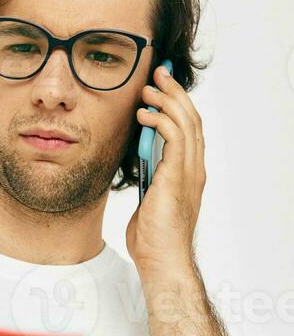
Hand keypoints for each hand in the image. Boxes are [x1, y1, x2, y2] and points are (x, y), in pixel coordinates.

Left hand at [126, 64, 205, 280]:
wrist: (162, 261)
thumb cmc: (153, 239)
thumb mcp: (150, 202)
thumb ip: (150, 181)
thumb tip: (140, 167)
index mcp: (190, 175)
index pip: (190, 131)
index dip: (178, 106)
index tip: (163, 90)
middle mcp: (194, 170)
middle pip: (191, 119)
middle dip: (175, 93)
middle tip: (159, 75)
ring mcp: (189, 173)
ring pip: (186, 122)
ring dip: (167, 101)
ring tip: (148, 88)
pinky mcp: (176, 177)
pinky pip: (174, 138)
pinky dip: (160, 121)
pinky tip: (145, 115)